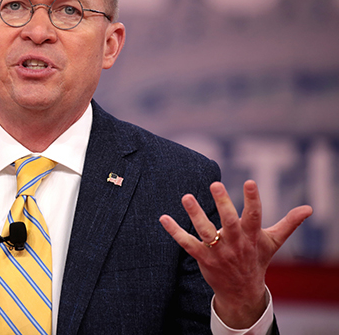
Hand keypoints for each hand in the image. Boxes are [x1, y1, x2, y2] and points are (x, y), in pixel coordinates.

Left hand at [159, 180, 312, 328]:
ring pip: (205, 231)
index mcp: (252, 236)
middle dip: (222, 203)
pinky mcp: (203, 258)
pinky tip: (163, 218)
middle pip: (229, 221)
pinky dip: (174, 231)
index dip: (253, 199)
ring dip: (195, 215)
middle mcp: (235, 243)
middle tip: (214, 184)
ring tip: (186, 197)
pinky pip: (186, 243)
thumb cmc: (257, 260)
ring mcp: (218, 251)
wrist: (242, 291)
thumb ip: (289, 223)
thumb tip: (309, 208)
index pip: (254, 215)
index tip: (250, 182)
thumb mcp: (273, 242)